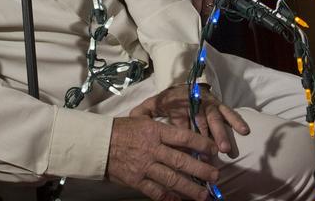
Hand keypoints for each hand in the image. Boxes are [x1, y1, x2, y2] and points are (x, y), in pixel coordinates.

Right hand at [106, 116, 220, 200]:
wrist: (98, 143)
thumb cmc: (123, 130)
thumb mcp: (143, 121)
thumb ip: (164, 130)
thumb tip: (187, 141)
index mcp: (155, 131)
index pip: (183, 137)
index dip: (201, 144)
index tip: (214, 151)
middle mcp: (152, 149)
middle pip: (181, 160)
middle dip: (201, 170)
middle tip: (215, 176)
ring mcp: (144, 166)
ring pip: (172, 179)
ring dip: (190, 188)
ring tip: (204, 195)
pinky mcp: (136, 180)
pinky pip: (156, 192)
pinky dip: (170, 198)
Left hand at [130, 85, 249, 157]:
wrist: (182, 84)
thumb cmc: (167, 100)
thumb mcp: (153, 105)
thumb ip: (142, 113)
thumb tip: (132, 118)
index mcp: (178, 106)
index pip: (182, 124)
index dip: (186, 137)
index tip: (188, 153)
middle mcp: (194, 105)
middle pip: (201, 123)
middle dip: (206, 139)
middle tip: (212, 155)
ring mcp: (208, 104)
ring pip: (215, 118)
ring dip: (221, 134)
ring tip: (225, 149)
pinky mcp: (218, 103)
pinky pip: (229, 111)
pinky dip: (236, 120)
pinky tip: (244, 130)